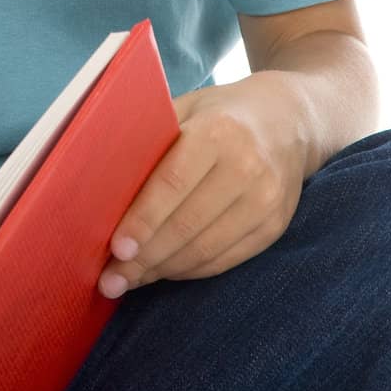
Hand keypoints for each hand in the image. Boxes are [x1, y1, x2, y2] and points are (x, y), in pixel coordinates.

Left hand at [99, 72, 309, 296]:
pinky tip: (164, 271)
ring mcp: (266, 201)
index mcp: (218, 131)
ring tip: (129, 280)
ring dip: (163, 271)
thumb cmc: (221, 114)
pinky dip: (189, 270)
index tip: (116, 248)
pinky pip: (224, 260)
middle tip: (110, 279)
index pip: (174, 183)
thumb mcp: (188, 109)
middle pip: (187, 224)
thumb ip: (152, 140)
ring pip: (205, 249)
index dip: (143, 219)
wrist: (289, 122)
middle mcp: (247, 167)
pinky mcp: (275, 228)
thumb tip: (101, 184)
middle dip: (144, 257)